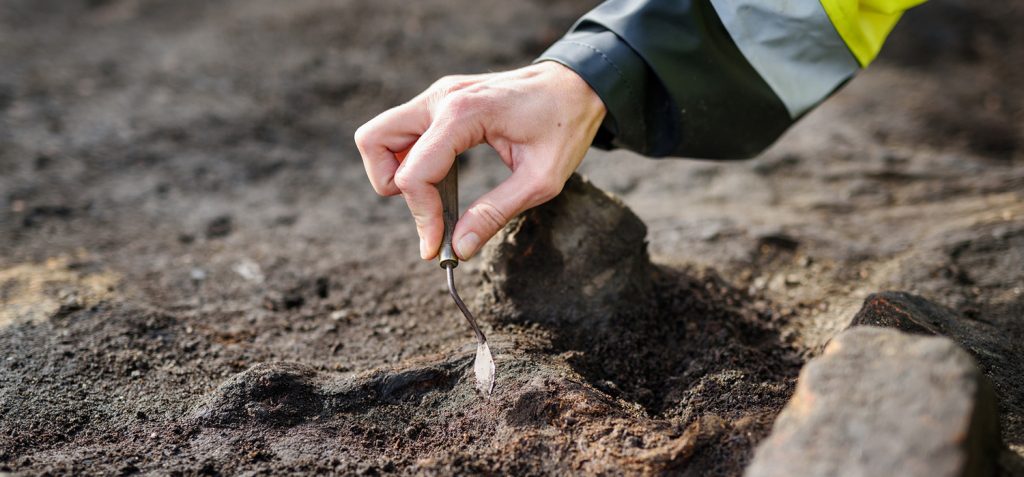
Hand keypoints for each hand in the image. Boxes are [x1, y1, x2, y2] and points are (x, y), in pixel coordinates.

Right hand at [355, 61, 605, 259]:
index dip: (422, 216)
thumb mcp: (540, 180)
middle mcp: (441, 98)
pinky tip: (445, 178)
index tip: (438, 246)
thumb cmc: (565, 126)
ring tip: (437, 196)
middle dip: (392, 186)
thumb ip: (495, 214)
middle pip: (374, 141)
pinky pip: (404, 131)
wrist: (579, 84)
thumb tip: (457, 248)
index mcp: (463, 113)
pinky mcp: (441, 100)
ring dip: (396, 171)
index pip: (413, 173)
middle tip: (428, 211)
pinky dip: (411, 159)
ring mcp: (437, 95)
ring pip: (381, 134)